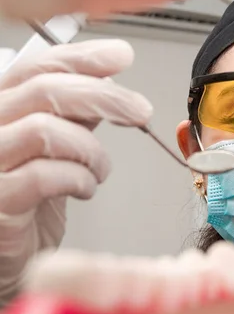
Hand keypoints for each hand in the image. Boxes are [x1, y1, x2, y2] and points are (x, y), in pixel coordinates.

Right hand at [0, 39, 152, 304]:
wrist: (7, 258)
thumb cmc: (25, 205)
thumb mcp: (53, 150)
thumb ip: (72, 117)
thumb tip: (107, 85)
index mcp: (1, 110)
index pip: (35, 67)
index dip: (82, 58)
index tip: (120, 55)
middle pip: (44, 90)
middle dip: (104, 96)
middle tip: (139, 110)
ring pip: (44, 129)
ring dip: (90, 149)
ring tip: (100, 169)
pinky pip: (42, 176)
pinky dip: (78, 178)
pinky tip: (85, 188)